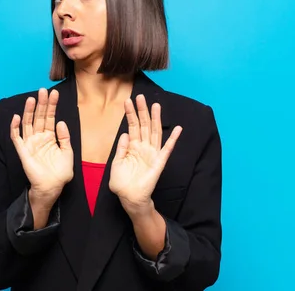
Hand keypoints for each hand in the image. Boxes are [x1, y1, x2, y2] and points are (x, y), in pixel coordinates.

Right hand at [10, 88, 73, 203]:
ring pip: (28, 123)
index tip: (54, 93)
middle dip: (41, 104)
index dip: (51, 106)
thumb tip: (60, 121)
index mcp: (50, 137)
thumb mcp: (68, 152)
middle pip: (39, 117)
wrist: (52, 187)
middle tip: (43, 91)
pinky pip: (16, 138)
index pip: (50, 117)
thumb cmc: (60, 172)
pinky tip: (17, 117)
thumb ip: (64, 137)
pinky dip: (15, 127)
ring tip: (32, 99)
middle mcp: (39, 137)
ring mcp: (30, 143)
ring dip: (29, 111)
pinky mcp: (23, 151)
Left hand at [109, 94, 182, 211]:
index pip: (131, 126)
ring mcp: (152, 153)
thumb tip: (125, 134)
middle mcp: (143, 147)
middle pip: (143, 125)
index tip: (127, 101)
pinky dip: (173, 139)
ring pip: (154, 132)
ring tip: (156, 105)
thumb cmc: (122, 183)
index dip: (130, 114)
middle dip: (142, 111)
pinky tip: (178, 129)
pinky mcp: (159, 162)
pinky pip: (167, 149)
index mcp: (132, 147)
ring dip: (155, 119)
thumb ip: (121, 149)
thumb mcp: (116, 164)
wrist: (130, 198)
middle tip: (140, 97)